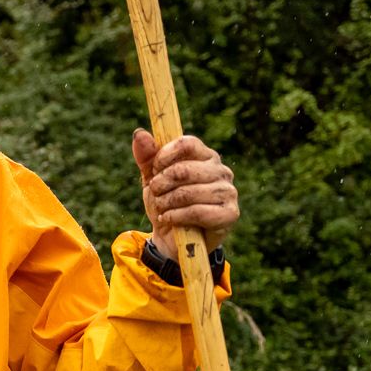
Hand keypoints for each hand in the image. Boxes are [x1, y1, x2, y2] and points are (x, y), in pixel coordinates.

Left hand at [133, 130, 239, 254]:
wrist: (172, 237)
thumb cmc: (166, 202)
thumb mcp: (152, 178)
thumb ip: (146, 156)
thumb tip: (140, 133)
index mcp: (205, 156)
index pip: (187, 144)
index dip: (164, 156)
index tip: (155, 169)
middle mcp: (221, 170)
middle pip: (184, 169)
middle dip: (160, 184)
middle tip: (156, 193)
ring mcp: (228, 192)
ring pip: (188, 192)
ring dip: (166, 203)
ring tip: (162, 208)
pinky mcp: (230, 213)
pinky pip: (197, 212)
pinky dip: (176, 216)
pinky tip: (169, 219)